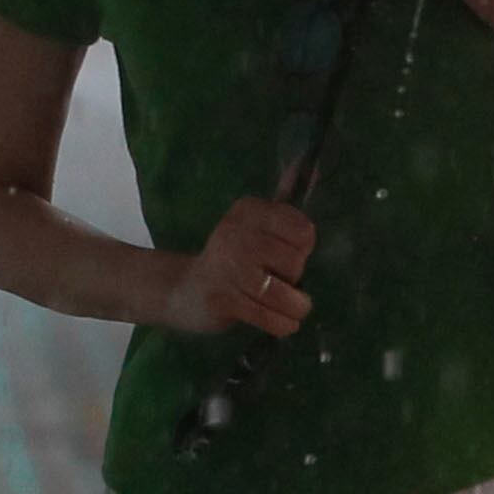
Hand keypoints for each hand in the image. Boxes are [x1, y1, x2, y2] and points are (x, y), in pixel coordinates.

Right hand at [162, 195, 316, 338]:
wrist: (182, 290)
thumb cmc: (232, 261)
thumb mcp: (255, 228)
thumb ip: (283, 208)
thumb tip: (311, 167)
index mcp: (249, 211)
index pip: (303, 230)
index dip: (302, 249)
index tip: (284, 253)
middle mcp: (236, 233)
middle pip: (296, 262)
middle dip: (295, 278)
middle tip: (276, 280)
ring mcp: (228, 267)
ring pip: (286, 295)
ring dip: (294, 308)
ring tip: (287, 308)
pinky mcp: (223, 300)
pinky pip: (271, 318)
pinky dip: (283, 325)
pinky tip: (280, 323)